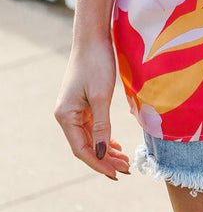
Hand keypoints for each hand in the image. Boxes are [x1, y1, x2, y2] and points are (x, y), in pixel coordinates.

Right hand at [54, 36, 129, 179]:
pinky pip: (92, 126)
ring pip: (90, 137)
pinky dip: (104, 136)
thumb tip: (103, 154)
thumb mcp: (101, 97)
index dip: (99, 164)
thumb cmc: (96, 63)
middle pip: (86, 145)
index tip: (117, 174)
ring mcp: (74, 109)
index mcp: (66, 116)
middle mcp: (66, 115)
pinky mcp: (83, 102)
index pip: (82, 149)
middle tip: (127, 169)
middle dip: (105, 159)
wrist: (93, 37)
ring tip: (124, 160)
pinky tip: (115, 144)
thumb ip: (102, 126)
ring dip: (106, 149)